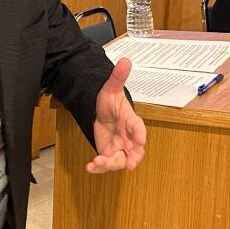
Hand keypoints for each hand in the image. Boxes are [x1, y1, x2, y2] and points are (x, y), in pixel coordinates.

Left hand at [87, 58, 146, 172]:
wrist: (100, 112)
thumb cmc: (110, 102)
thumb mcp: (111, 88)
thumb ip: (118, 77)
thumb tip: (125, 60)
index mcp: (131, 121)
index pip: (138, 127)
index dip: (140, 134)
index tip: (140, 140)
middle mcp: (128, 137)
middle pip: (136, 151)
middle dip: (133, 158)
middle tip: (129, 164)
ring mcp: (120, 148)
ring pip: (120, 161)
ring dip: (110, 164)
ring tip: (97, 163)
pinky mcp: (109, 154)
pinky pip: (107, 164)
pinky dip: (99, 167)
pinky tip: (89, 166)